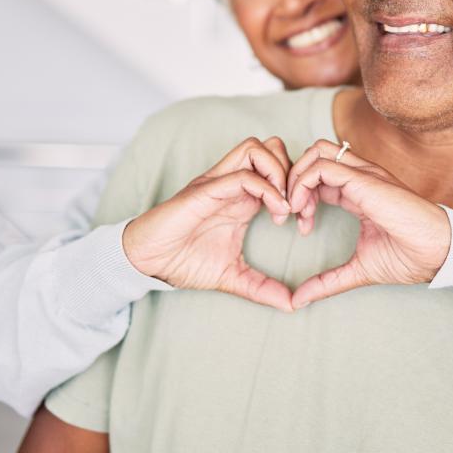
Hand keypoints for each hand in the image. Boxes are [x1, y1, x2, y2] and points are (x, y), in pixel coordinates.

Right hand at [123, 136, 293, 311]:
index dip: (300, 188)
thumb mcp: (233, 275)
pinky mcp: (205, 190)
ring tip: (286, 207)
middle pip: (272, 147)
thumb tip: (292, 305)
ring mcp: (219, 183)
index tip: (305, 220)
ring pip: (256, 149)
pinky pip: (242, 175)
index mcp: (243, 197)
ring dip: (280, 173)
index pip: (279, 166)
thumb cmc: (184, 261)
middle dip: (294, 171)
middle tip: (299, 207)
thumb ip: (262, 288)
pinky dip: (266, 188)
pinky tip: (275, 212)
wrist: (147, 262)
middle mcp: (233, 182)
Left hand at [287, 140, 450, 307]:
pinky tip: (303, 211)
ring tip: (295, 211)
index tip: (300, 227)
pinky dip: (302, 184)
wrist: (437, 253)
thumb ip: (327, 281)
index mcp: (358, 192)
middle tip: (291, 215)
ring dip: (295, 179)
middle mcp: (359, 177)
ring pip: (315, 153)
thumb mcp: (357, 269)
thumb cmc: (407, 257)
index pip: (319, 175)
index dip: (301, 196)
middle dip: (293, 181)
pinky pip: (322, 167)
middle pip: (313, 155)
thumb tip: (298, 300)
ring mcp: (362, 175)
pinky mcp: (364, 180)